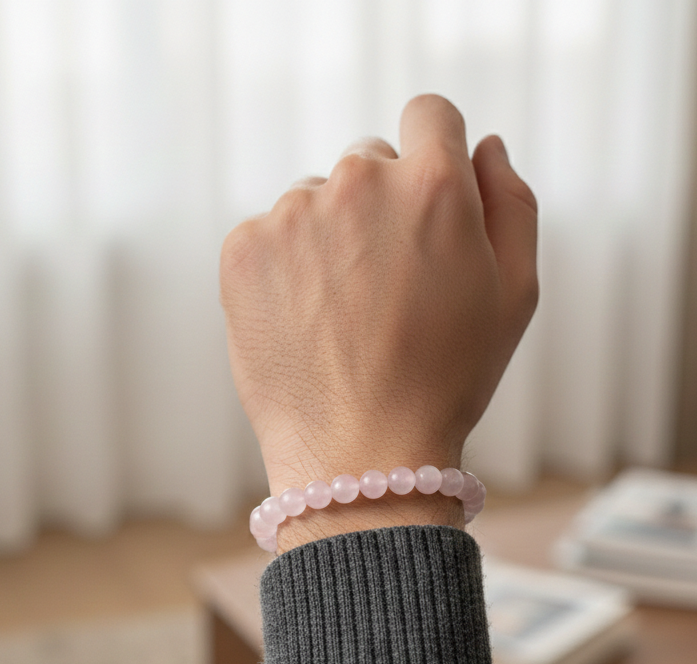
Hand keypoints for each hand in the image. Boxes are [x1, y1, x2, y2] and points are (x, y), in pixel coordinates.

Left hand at [220, 94, 537, 550]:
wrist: (358, 453)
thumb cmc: (444, 380)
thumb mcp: (515, 293)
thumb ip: (509, 201)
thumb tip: (481, 145)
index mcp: (433, 184)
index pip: (430, 116)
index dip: (432, 157)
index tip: (422, 204)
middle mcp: (359, 183)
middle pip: (368, 162)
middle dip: (379, 207)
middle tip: (383, 286)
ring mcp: (292, 214)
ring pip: (314, 201)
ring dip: (327, 238)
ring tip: (340, 315)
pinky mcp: (242, 249)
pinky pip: (267, 233)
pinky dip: (281, 267)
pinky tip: (302, 320)